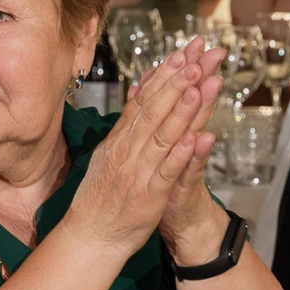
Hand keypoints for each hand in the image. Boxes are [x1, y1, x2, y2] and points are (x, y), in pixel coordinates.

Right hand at [66, 39, 220, 256]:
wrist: (91, 236)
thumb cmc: (102, 197)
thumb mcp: (109, 154)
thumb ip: (125, 125)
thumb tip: (137, 94)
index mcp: (120, 140)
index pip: (143, 100)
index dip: (163, 76)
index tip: (180, 53)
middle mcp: (128, 150)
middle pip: (155, 109)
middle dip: (177, 81)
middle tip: (196, 57)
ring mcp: (138, 171)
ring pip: (162, 135)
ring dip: (181, 109)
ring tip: (198, 84)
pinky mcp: (149, 195)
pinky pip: (166, 172)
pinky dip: (179, 154)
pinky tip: (194, 137)